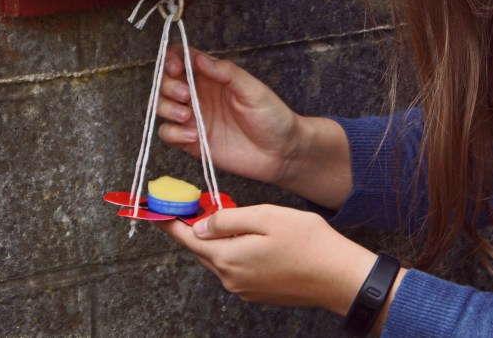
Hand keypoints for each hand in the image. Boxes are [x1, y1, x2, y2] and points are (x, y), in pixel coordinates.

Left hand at [154, 205, 378, 313]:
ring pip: (220, 256)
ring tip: (231, 214)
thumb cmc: (308, 242)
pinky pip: (236, 266)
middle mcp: (230, 278)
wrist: (339, 276)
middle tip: (196, 202)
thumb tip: (200, 224)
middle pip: (202, 248)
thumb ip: (228, 219)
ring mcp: (244, 288)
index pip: (186, 238)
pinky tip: (251, 235)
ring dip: (219, 237)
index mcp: (227, 258)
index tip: (152, 209)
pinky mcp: (258, 291)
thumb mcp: (266, 216)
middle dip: (196, 225)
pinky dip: (234, 248)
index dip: (169, 221)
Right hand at [157, 46, 301, 186]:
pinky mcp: (192, 141)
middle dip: (168, 85)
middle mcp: (199, 94)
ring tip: (187, 116)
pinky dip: (173, 133)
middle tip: (186, 95)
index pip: (182, 57)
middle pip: (166, 81)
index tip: (176, 68)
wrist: (281, 153)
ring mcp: (194, 117)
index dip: (172, 58)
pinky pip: (167, 134)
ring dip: (167, 108)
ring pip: (162, 105)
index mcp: (212, 76)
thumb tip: (198, 59)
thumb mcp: (253, 89)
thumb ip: (226, 72)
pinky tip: (193, 136)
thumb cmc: (272, 116)